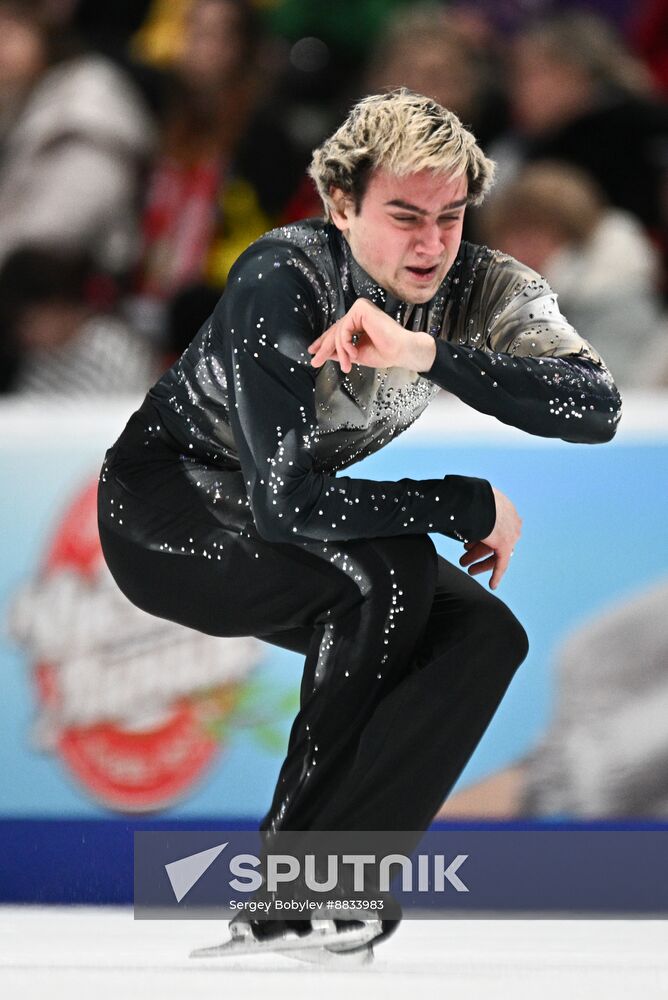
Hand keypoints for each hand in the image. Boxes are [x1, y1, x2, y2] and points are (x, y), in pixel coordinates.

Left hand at [307, 298, 435, 373]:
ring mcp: (360, 309)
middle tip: (316, 361)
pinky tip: (353, 353)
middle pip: (336, 330)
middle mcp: (359, 312)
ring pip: (339, 332)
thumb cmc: (386, 352)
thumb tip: (324, 353)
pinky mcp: (361, 309)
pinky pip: (344, 329)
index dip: (325, 341)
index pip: (338, 330)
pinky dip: (345, 344)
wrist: (401, 352)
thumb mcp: (356, 354)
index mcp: (360, 321)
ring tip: (347, 364)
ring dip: (340, 351)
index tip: (314, 351)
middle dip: (325, 348)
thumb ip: (341, 351)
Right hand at [459, 487, 521, 589]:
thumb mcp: (470, 503)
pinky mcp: (506, 544)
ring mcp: (510, 533)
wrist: (475, 500)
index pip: (493, 527)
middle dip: (477, 550)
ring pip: (494, 552)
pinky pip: (502, 563)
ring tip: (467, 568)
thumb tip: (453, 509)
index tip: (467, 545)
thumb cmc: (468, 497)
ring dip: (479, 561)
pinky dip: (496, 574)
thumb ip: (469, 510)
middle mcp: (509, 520)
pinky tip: (492, 585)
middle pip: (493, 541)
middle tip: (464, 558)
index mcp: (502, 507)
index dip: (478, 538)